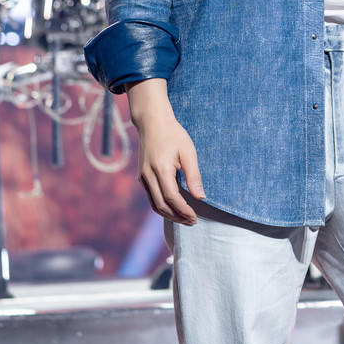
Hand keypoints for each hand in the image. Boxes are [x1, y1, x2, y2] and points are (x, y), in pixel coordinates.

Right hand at [127, 79, 205, 225]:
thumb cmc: (173, 134)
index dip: (183, 210)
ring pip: (154, 204)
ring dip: (169, 215)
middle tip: (192, 222)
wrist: (152, 122)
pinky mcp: (142, 176)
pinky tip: (174, 208)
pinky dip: (162, 206)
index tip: (195, 217)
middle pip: (161, 206)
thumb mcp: (188, 151)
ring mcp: (143, 177)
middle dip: (177, 217)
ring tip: (184, 219)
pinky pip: (151, 197)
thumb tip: (200, 197)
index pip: (172, 198)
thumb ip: (194, 175)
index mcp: (161, 168)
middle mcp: (148, 175)